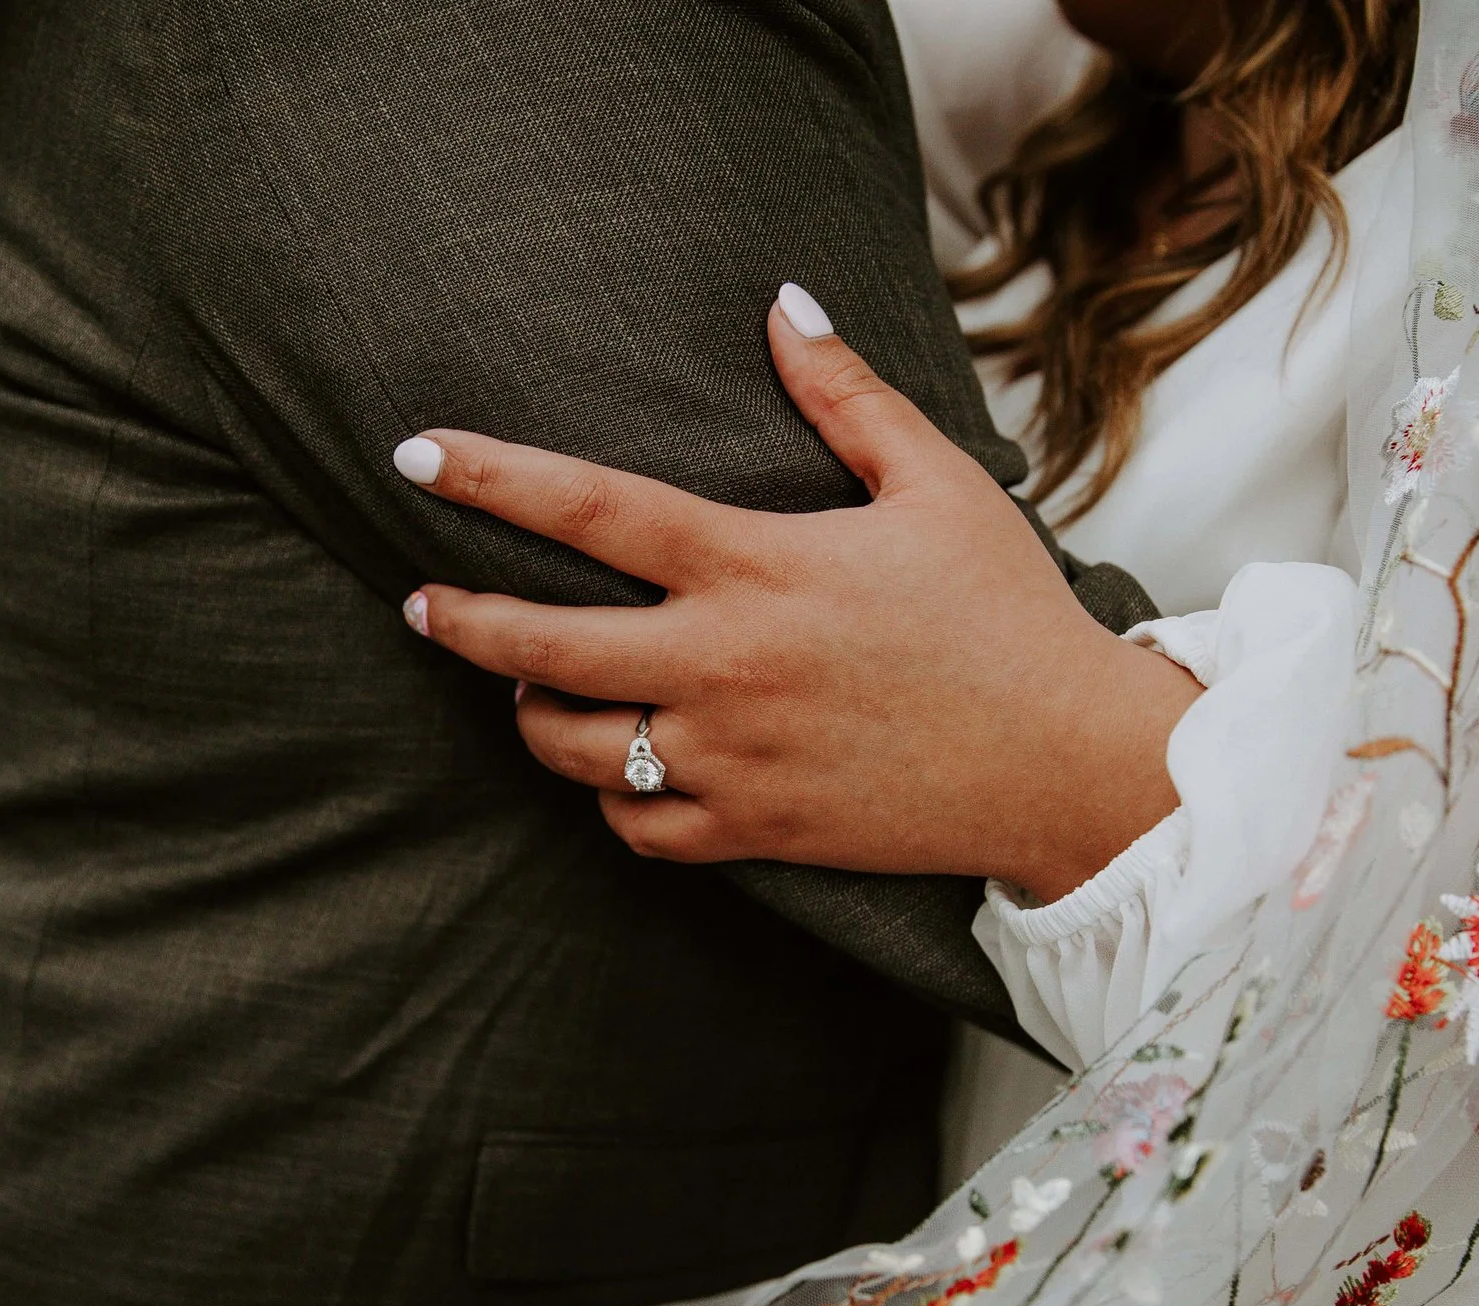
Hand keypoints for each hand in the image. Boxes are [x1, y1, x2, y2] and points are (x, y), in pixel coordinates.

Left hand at [397, 283, 1201, 900]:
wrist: (1065, 762)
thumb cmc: (1004, 613)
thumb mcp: (938, 482)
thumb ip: (845, 395)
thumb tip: (782, 301)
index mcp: (757, 566)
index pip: (590, 510)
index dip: (490, 476)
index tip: (414, 457)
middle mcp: (725, 665)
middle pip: (541, 644)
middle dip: (462, 620)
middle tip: (423, 602)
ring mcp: (733, 757)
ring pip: (573, 747)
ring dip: (533, 712)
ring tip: (530, 682)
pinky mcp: (756, 831)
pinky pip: (636, 829)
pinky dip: (610, 801)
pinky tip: (618, 767)